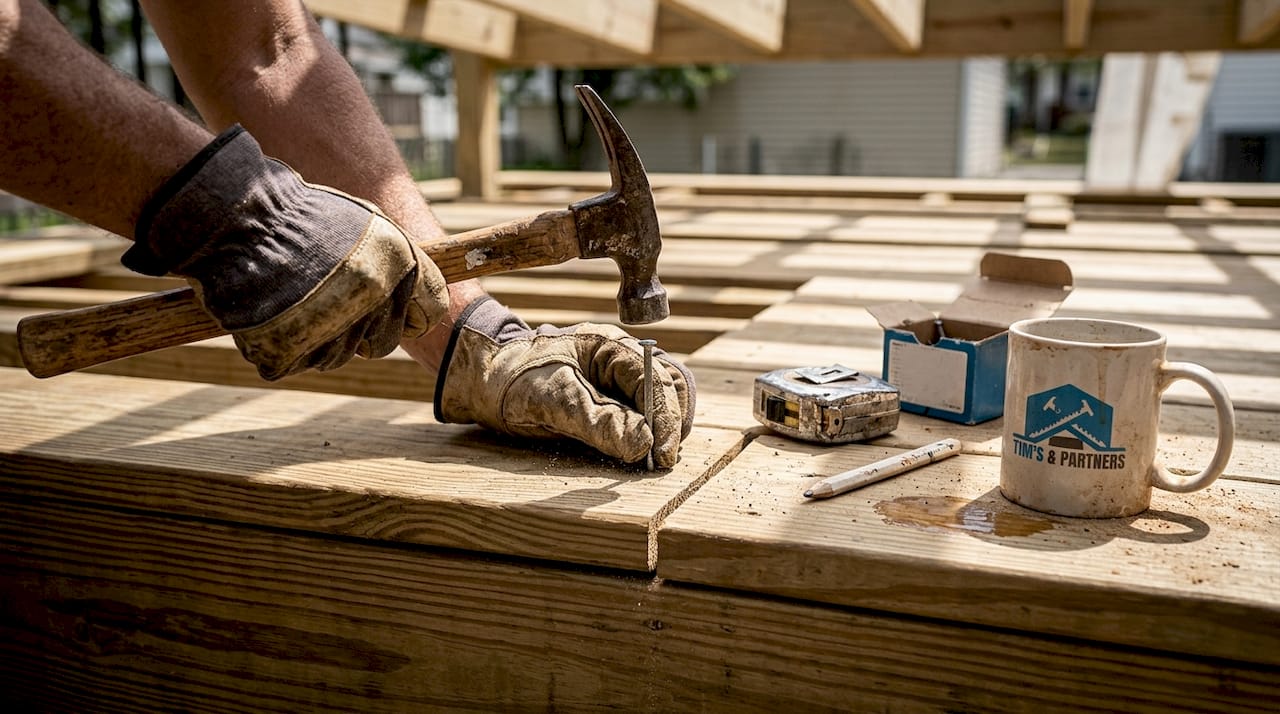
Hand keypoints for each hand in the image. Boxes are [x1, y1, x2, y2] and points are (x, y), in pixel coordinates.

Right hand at [121, 125, 448, 379]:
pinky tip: (268, 313)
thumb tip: (416, 301)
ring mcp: (331, 327)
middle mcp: (374, 297)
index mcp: (399, 262)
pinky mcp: (287, 350)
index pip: (429, 312)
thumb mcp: (364, 223)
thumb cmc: (299, 216)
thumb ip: (396, 261)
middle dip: (358, 331)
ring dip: (316, 338)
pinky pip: (294, 361)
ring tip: (291, 302)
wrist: (234, 217)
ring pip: (335, 356)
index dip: (409, 316)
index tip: (388, 314)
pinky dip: (278, 345)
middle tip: (326, 308)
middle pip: (381, 343)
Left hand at [433, 297, 696, 467]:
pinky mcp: (608, 399)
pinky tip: (637, 453)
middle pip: (668, 388)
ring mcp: (616, 378)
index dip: (666, 419)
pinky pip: (639, 415)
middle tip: (661, 462)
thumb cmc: (511, 379)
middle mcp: (620, 359)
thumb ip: (595, 420)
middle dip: (670, 424)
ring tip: (652, 460)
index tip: (663, 455)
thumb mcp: (549, 399)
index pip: (656, 380)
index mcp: (609, 346)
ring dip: (661, 430)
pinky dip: (645, 435)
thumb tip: (641, 444)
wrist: (481, 378)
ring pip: (658, 402)